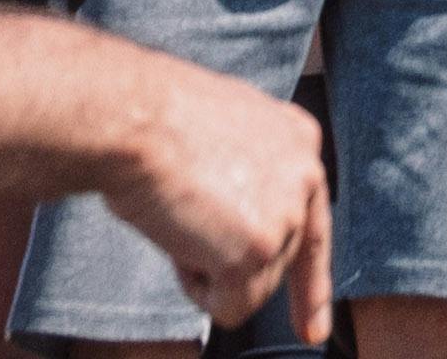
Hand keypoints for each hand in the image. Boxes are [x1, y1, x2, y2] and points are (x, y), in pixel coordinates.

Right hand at [97, 43, 332, 335]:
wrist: (133, 117)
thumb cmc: (154, 121)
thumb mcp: (222, 137)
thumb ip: (248, 176)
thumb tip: (235, 222)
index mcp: (298, 140)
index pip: (313, 224)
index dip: (310, 286)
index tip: (313, 329)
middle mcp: (305, 175)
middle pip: (273, 263)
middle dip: (226, 259)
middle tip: (186, 212)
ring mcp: (285, 215)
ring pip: (251, 289)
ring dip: (207, 267)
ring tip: (181, 213)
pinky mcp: (258, 251)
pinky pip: (229, 308)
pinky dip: (198, 290)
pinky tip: (181, 239)